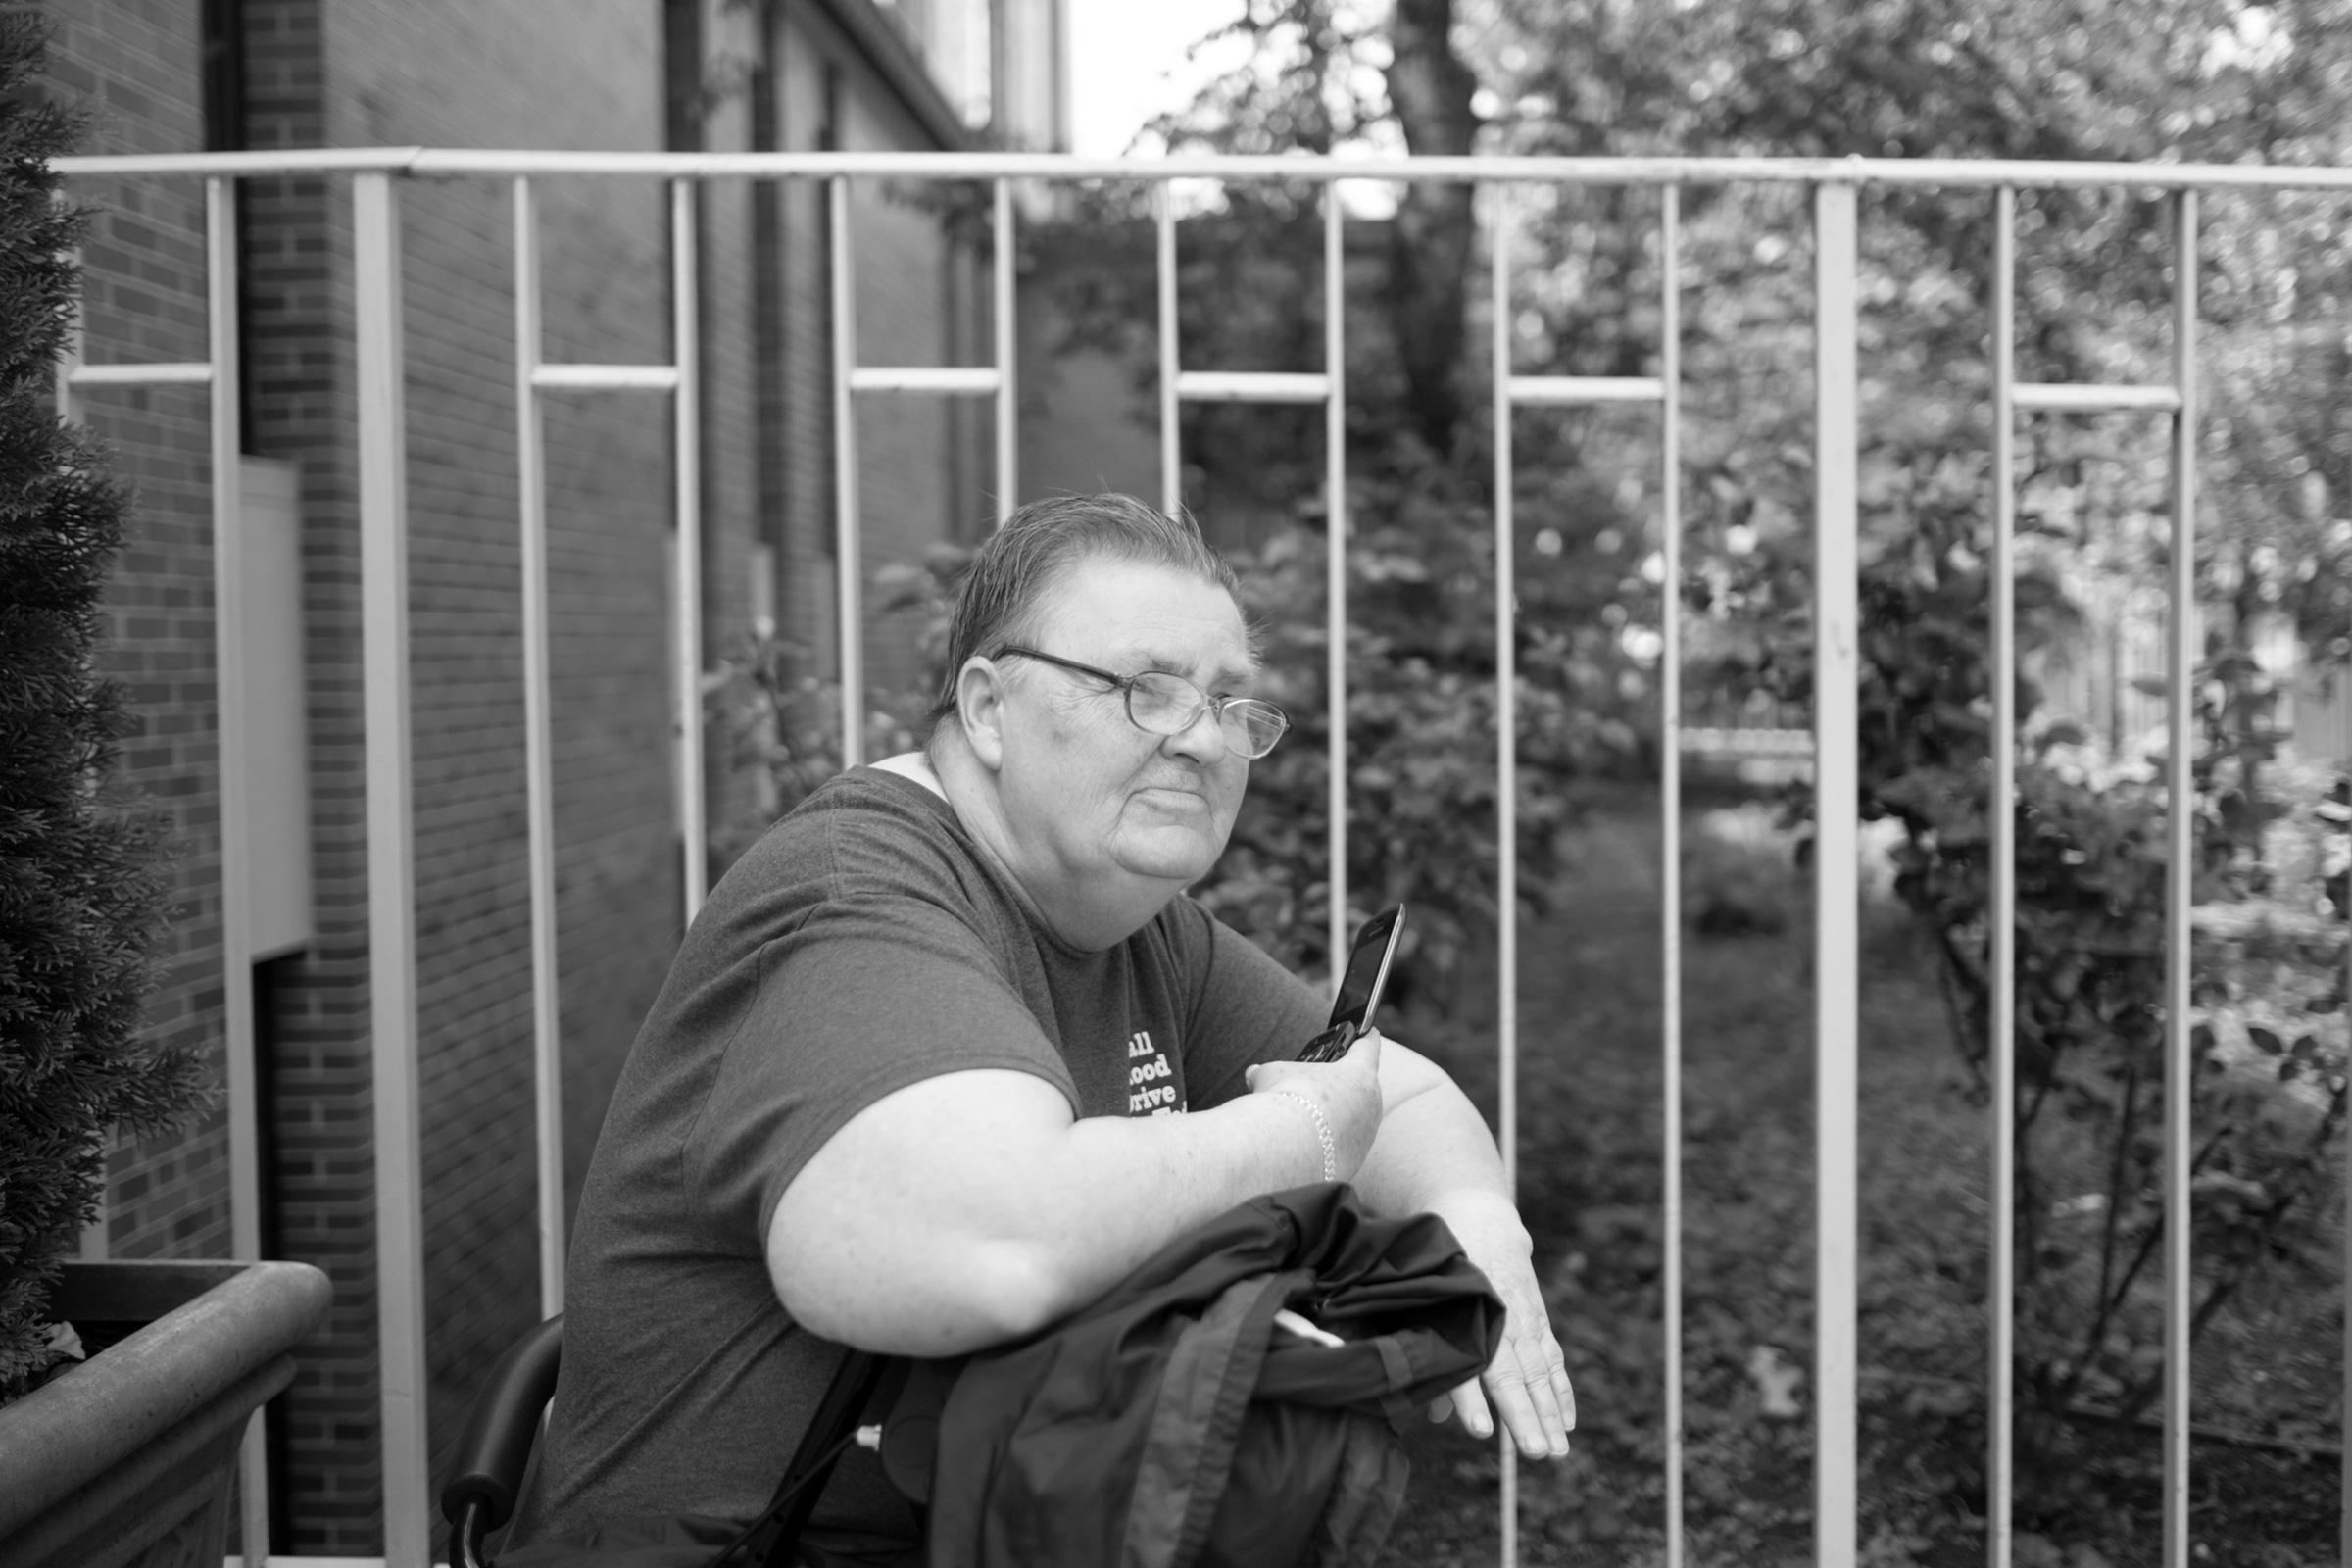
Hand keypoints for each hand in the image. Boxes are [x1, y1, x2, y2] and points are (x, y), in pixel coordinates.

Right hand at [1243, 1027, 1385, 1178]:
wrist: (1285, 1149)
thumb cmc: (1285, 1100)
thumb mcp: (1272, 1074)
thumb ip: (1267, 1072)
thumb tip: (1253, 1074)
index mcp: (1359, 1073)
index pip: (1369, 1046)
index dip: (1366, 1036)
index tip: (1368, 1032)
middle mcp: (1371, 1103)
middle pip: (1363, 1085)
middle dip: (1345, 1082)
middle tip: (1324, 1081)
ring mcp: (1367, 1134)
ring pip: (1357, 1117)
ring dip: (1340, 1114)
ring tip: (1311, 1116)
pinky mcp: (1356, 1159)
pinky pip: (1346, 1143)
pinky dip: (1331, 1140)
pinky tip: (1309, 1142)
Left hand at [1423, 1194, 1573, 1459]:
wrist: (1478, 1219)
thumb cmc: (1441, 1270)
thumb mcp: (1426, 1301)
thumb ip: (1429, 1355)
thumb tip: (1435, 1415)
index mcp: (1464, 1314)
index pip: (1467, 1362)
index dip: (1472, 1398)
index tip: (1481, 1431)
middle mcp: (1498, 1317)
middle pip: (1512, 1374)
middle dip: (1524, 1415)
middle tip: (1534, 1452)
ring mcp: (1523, 1318)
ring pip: (1539, 1371)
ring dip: (1549, 1413)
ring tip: (1556, 1452)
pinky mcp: (1538, 1320)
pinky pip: (1554, 1361)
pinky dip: (1562, 1393)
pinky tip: (1567, 1425)